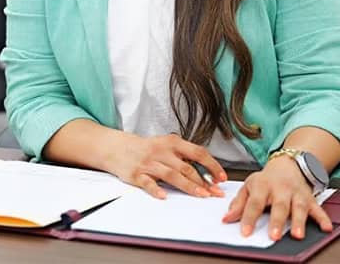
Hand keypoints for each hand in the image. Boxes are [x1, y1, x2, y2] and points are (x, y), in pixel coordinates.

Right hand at [108, 132, 226, 198]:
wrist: (117, 147)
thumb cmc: (147, 149)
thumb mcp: (166, 146)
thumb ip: (183, 157)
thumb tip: (207, 175)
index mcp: (172, 142)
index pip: (198, 153)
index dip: (211, 165)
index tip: (221, 178)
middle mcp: (162, 151)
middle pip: (186, 167)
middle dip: (203, 181)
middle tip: (215, 193)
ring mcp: (149, 163)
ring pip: (171, 175)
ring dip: (188, 186)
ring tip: (201, 195)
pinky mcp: (136, 174)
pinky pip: (148, 182)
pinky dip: (156, 189)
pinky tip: (164, 196)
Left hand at [221, 155, 332, 239]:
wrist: (287, 165)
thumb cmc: (266, 179)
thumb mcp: (249, 186)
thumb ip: (238, 203)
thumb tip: (227, 218)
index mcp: (262, 185)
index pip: (254, 202)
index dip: (249, 217)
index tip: (245, 232)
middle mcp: (280, 189)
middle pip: (279, 205)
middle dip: (276, 221)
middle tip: (274, 235)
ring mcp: (296, 193)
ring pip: (298, 207)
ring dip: (299, 221)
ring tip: (297, 235)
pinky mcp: (309, 198)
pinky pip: (317, 208)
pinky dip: (323, 218)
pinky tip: (326, 227)